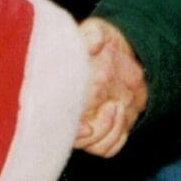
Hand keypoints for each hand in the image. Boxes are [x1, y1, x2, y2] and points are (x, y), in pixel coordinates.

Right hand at [75, 18, 146, 156]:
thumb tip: (94, 43)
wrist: (125, 52)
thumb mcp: (97, 31)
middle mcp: (73, 111)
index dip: (68, 128)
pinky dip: (117, 136)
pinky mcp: (106, 130)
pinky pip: (108, 148)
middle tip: (112, 106)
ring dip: (110, 130)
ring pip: (94, 146)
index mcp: (64, 90)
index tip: (85, 126)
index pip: (55, 117)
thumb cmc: (104, 41)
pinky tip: (121, 113)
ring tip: (118, 105)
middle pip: (76, 139)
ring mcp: (89, 122)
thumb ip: (92, 35)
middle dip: (95, 131)